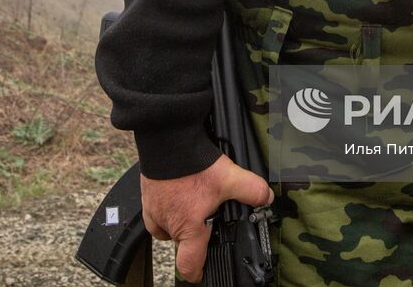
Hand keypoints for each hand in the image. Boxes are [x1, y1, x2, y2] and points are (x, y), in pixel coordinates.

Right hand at [141, 154, 273, 282]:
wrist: (167, 141)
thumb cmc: (191, 164)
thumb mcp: (229, 178)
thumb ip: (252, 190)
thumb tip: (266, 198)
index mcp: (188, 227)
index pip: (188, 264)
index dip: (197, 272)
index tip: (201, 272)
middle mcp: (168, 223)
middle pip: (181, 242)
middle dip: (193, 236)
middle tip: (206, 220)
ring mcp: (153, 210)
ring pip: (167, 228)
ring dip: (179, 222)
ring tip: (193, 205)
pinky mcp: (146, 196)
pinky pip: (156, 212)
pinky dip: (167, 207)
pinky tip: (178, 193)